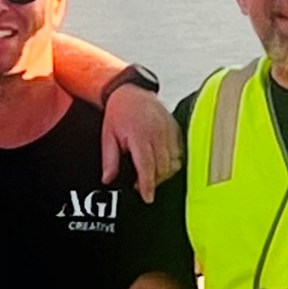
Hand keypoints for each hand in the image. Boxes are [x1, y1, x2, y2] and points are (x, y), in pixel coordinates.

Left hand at [101, 86, 180, 202]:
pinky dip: (172, 162)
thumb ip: (110, 160)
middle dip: (154, 181)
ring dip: (164, 173)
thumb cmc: (118, 112)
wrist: (130, 91)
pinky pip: (179, 152)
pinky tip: (160, 162)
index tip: (147, 197)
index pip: (147, 166)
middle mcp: (157, 133)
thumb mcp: (108, 136)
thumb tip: (108, 179)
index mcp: (139, 135)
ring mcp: (169, 130)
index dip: (148, 185)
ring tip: (150, 173)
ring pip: (173, 162)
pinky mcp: (176, 129)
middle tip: (141, 185)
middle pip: (162, 168)